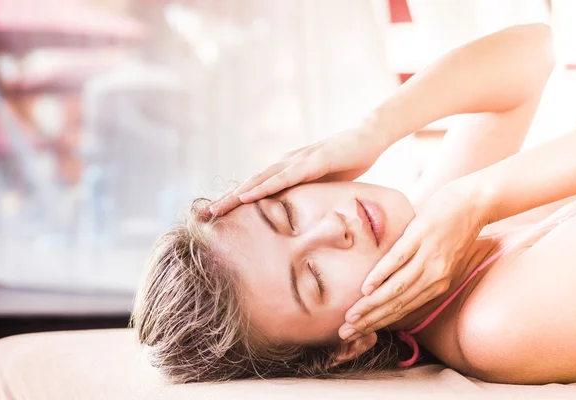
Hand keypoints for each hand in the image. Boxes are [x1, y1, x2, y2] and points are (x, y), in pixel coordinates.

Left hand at [207, 127, 387, 215]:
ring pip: (261, 180)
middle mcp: (286, 163)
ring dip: (237, 195)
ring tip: (217, 208)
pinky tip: (248, 196)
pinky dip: (265, 187)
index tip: (216, 216)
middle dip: (227, 199)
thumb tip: (297, 215)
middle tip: (204, 215)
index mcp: (287, 170)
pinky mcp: (313, 161)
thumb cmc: (348, 161)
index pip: (257, 187)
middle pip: (251, 183)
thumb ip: (308, 194)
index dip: (235, 201)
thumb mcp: (324, 184)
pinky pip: (285, 177)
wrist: (370, 137)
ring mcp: (298, 160)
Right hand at [338, 181, 489, 340]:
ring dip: (372, 305)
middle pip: (397, 305)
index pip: (403, 310)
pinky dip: (381, 275)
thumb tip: (392, 284)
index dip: (379, 324)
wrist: (472, 202)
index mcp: (437, 284)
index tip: (356, 334)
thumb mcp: (440, 258)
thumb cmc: (453, 230)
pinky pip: (398, 259)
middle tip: (346, 332)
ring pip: (396, 288)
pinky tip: (366, 287)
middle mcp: (434, 276)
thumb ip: (419, 273)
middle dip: (369, 321)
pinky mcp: (420, 236)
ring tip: (351, 316)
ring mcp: (428, 257)